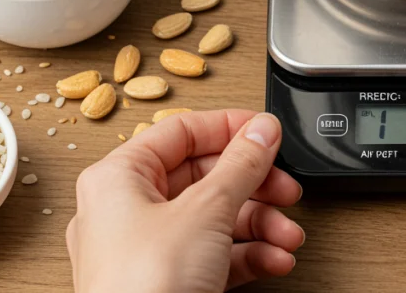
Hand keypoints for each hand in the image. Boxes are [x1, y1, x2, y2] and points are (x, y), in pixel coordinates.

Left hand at [67, 111, 304, 292]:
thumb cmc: (143, 287)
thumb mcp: (205, 211)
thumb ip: (240, 165)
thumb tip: (260, 131)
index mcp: (118, 178)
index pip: (180, 132)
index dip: (229, 128)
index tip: (267, 133)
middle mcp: (125, 211)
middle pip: (203, 177)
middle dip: (255, 186)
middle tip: (286, 188)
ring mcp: (144, 251)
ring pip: (213, 219)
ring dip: (260, 225)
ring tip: (287, 234)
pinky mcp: (165, 283)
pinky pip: (212, 255)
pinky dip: (248, 255)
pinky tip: (275, 259)